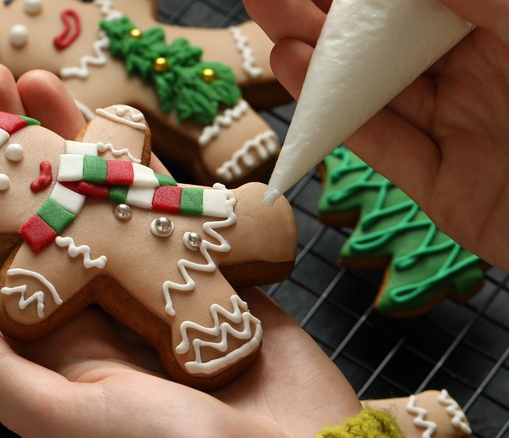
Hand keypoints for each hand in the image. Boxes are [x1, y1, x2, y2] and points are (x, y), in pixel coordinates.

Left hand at [0, 63, 361, 436]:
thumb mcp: (76, 420)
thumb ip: (5, 376)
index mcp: (60, 341)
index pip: (0, 253)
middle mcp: (101, 305)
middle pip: (46, 211)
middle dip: (15, 147)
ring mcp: (154, 281)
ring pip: (103, 197)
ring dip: (72, 139)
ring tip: (39, 82)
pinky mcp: (210, 266)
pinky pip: (171, 205)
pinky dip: (147, 164)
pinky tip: (119, 121)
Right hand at [244, 0, 508, 270]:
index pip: (422, 0)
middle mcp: (492, 74)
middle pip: (393, 40)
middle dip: (328, 14)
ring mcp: (472, 133)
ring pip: (383, 92)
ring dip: (322, 60)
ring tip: (271, 28)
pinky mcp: (454, 191)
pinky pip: (390, 148)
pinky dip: (342, 115)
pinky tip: (301, 76)